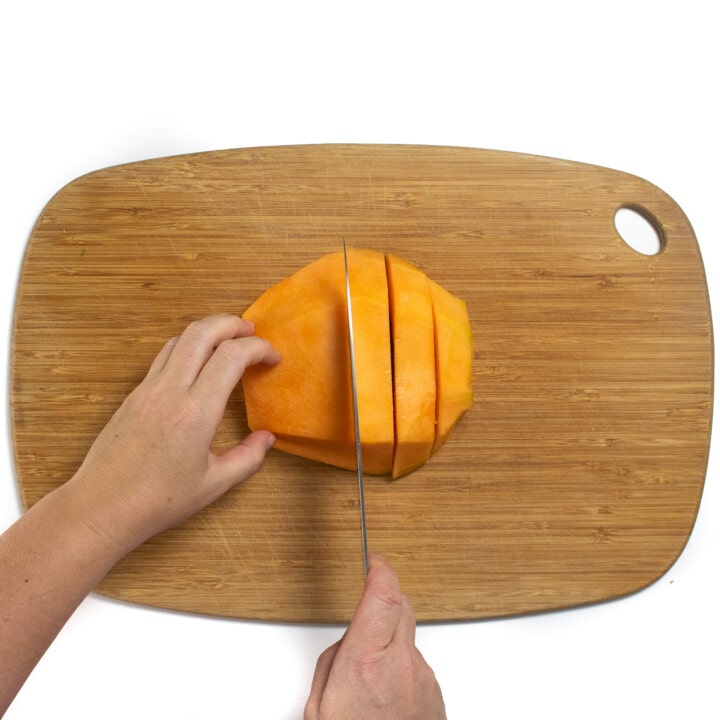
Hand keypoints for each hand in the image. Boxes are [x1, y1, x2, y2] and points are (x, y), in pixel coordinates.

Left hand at [65, 314, 279, 555]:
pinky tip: (199, 365)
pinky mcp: (134, 395)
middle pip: (202, 331)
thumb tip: (267, 438)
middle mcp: (170, 391)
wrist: (101, 507)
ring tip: (228, 342)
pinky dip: (188, 347)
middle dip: (232, 323)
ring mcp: (148, 389)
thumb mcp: (215, 484)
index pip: (231, 355)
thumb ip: (248, 458)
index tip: (273, 358)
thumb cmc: (158, 500)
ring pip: (179, 338)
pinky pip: (164, 356)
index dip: (259, 347)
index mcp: (196, 412)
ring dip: (208, 331)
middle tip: (252, 332)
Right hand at [305, 554, 446, 719]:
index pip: (383, 596)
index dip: (380, 572)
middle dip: (384, 601)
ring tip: (371, 678)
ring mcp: (422, 678)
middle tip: (366, 617)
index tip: (374, 562)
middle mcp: (400, 666)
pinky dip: (401, 668)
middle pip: (401, 606)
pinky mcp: (435, 693)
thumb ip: (332, 664)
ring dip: (391, 642)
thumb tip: (345, 646)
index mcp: (366, 663)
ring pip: (408, 638)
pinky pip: (416, 664)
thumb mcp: (320, 708)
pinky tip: (387, 694)